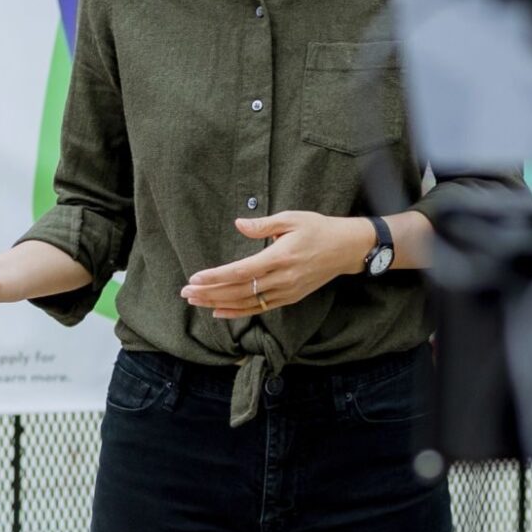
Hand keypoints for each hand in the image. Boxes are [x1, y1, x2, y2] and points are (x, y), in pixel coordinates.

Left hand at [183, 213, 369, 320]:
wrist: (346, 249)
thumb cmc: (318, 229)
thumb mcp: (292, 218)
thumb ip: (263, 225)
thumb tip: (238, 224)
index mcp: (280, 257)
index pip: (242, 271)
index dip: (216, 276)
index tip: (195, 277)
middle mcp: (282, 279)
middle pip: (239, 290)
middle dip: (210, 292)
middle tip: (185, 292)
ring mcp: (286, 291)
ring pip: (246, 303)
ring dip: (218, 303)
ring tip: (195, 301)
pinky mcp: (289, 298)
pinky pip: (259, 309)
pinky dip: (237, 312)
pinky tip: (219, 312)